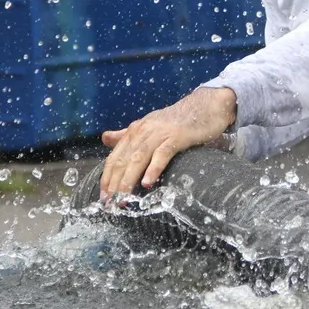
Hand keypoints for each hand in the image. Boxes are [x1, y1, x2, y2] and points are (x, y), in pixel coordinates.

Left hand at [99, 87, 235, 201]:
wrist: (205, 105)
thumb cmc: (178, 120)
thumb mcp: (148, 125)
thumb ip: (126, 134)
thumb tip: (105, 138)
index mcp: (135, 130)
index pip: (114, 157)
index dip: (106, 177)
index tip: (103, 197)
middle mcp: (143, 131)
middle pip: (123, 160)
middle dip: (114, 183)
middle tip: (110, 203)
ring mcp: (160, 133)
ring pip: (138, 158)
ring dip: (128, 180)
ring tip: (122, 198)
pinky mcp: (177, 136)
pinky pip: (162, 154)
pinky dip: (153, 168)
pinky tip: (147, 183)